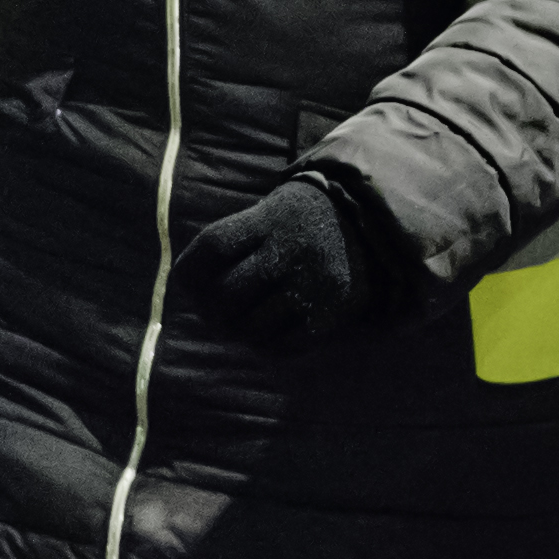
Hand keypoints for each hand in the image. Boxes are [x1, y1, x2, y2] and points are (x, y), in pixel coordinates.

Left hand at [177, 163, 409, 350]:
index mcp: (269, 219)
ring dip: (237, 332)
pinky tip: (266, 336)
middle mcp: (290, 250)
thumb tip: (188, 285)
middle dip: (210, 310)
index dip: (189, 270)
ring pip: (251, 326)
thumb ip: (234, 241)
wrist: (371, 224)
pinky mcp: (332, 312)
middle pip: (227, 292)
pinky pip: (284, 345)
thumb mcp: (270, 211)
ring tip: (238, 327)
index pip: (214, 247)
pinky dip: (267, 346)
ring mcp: (312, 284)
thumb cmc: (303, 221)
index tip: (186, 282)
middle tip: (212, 315)